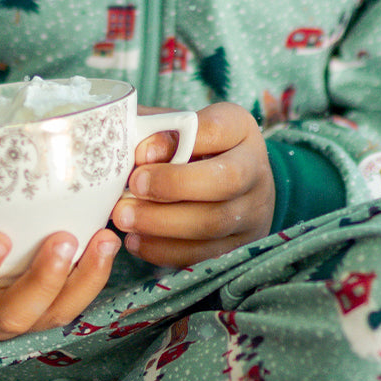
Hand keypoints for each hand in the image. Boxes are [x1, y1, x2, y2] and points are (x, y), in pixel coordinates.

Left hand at [110, 102, 273, 267]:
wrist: (229, 180)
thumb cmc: (190, 145)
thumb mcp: (176, 127)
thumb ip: (156, 131)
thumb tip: (138, 152)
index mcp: (239, 127)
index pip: (216, 129)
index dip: (177, 142)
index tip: (140, 153)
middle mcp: (256, 169)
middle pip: (226, 180)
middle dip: (173, 186)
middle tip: (132, 188)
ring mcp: (253, 211)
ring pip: (214, 223)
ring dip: (162, 223)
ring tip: (124, 218)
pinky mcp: (240, 246)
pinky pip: (204, 254)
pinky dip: (165, 250)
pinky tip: (136, 240)